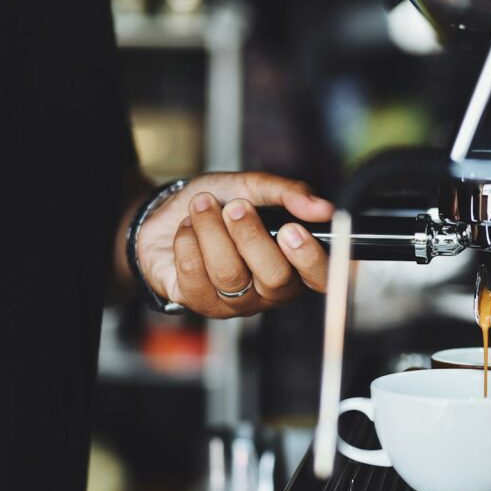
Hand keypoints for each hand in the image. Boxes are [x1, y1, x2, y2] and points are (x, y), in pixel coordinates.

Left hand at [136, 172, 332, 317]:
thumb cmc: (218, 204)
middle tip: (235, 206)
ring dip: (211, 230)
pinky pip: (195, 273)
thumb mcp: (253, 187)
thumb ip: (288, 194)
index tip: (291, 229)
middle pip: (276, 278)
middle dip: (251, 236)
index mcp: (296, 264)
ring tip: (202, 206)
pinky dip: (187, 239)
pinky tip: (186, 229)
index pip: (322, 279)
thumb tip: (323, 207)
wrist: (167, 214)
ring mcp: (237, 302)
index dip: (310, 259)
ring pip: (230, 274)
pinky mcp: (200, 303)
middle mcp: (271, 290)